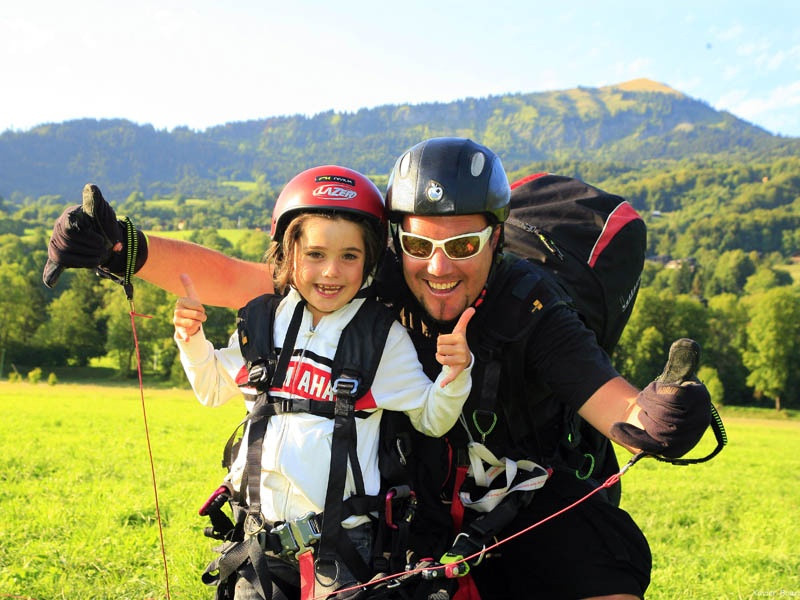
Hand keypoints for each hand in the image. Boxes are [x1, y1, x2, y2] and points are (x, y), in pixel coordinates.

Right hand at [42, 183, 147, 287]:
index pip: (69, 229)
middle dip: (89, 250)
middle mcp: (58, 226)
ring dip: (84, 260)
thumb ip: (106, 220)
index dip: (87, 238)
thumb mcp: (107, 217)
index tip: (102, 242)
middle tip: (104, 251)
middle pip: (67, 244)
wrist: (103, 233)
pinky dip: (52, 275)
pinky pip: (52, 266)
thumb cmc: (103, 222)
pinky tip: (51, 284)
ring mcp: (56, 241)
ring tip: (99, 259)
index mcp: (71, 215)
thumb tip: (105, 221)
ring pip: (63, 255)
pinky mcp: (58, 255)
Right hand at [173, 274, 206, 341]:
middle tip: (198, 316)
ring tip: (196, 322)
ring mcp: (177, 321)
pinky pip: (184, 332)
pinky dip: (186, 336)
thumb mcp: (191, 297)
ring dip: (199, 323)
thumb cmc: (191, 308)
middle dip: (201, 316)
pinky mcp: (179, 330)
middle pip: (197, 314)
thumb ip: (188, 286)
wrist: (188, 323)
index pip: (197, 305)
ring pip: (194, 322)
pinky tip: (188, 340)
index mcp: (180, 301)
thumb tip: (182, 273)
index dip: (201, 308)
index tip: (198, 308)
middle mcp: (176, 311)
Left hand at [436, 307, 474, 386]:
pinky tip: (442, 385)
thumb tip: (473, 308)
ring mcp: (459, 361)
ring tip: (448, 357)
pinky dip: (446, 381)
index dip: (441, 340)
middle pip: (438, 348)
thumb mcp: (460, 330)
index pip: (439, 339)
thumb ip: (464, 319)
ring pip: (439, 358)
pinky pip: (451, 375)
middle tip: (449, 350)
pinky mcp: (457, 371)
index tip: (449, 342)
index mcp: (460, 339)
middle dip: (441, 349)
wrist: (465, 359)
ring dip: (440, 357)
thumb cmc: (459, 343)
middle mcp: (461, 350)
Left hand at [610, 339, 711, 457]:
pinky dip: (631, 436)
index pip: (673, 396)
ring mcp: (687, 439)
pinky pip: (650, 446)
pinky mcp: (671, 452)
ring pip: (657, 427)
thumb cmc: (668, 392)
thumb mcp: (673, 375)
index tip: (653, 388)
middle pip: (664, 413)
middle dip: (648, 402)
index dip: (656, 392)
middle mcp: (699, 421)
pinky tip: (616, 428)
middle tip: (645, 399)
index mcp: (701, 398)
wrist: (662, 416)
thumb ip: (680, 359)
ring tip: (645, 411)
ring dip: (644, 414)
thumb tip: (686, 342)